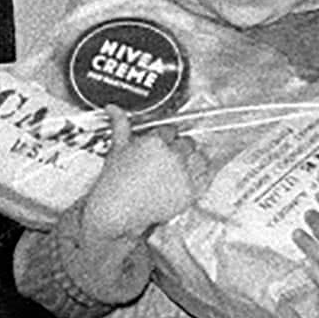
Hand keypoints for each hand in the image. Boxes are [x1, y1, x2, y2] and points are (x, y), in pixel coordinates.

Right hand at [82, 106, 195, 240]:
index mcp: (156, 141)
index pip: (171, 130)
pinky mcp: (190, 191)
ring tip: (178, 168)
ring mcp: (183, 174)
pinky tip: (187, 179)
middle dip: (179, 148)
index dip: (166, 137)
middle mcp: (173, 156)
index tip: (162, 143)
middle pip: (188, 143)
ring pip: (200, 159)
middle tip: (169, 157)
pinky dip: (201, 177)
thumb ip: (120, 124)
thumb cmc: (114, 180)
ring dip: (193, 161)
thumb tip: (113, 109)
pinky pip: (205, 178)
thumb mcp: (117, 147)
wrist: (116, 208)